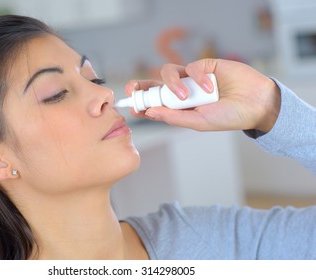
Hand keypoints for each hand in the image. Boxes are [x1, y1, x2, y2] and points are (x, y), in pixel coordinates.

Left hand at [124, 59, 280, 132]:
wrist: (256, 103)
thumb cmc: (229, 117)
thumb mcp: (199, 122)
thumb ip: (174, 117)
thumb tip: (149, 112)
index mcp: (180, 108)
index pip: (155, 104)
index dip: (142, 103)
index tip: (131, 106)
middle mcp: (183, 92)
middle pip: (155, 85)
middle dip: (141, 85)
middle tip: (133, 89)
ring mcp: (192, 79)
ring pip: (169, 73)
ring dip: (172, 84)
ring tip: (185, 96)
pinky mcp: (204, 66)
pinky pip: (191, 67)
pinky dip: (198, 77)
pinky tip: (210, 88)